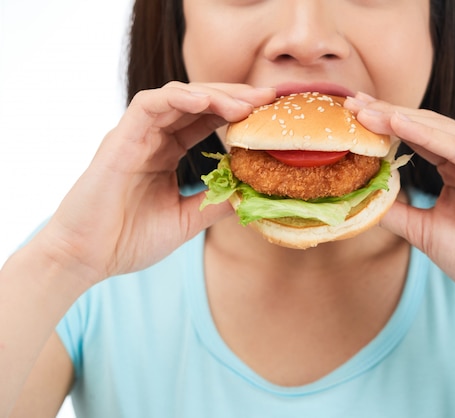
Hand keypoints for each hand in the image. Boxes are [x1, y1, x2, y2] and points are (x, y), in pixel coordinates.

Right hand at [39, 82, 275, 284]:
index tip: (270, 112)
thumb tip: (251, 191)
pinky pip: (148, 106)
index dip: (238, 112)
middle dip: (234, 96)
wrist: (86, 259)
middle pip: (197, 102)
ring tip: (246, 103)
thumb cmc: (128, 240)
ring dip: (214, 95)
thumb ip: (216, 202)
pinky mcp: (119, 140)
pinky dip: (177, 99)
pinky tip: (206, 102)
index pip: (206, 120)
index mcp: (167, 153)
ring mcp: (135, 136)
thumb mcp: (186, 219)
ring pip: (177, 97)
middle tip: (268, 96)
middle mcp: (152, 138)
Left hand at [345, 93, 454, 306]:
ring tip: (366, 111)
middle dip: (386, 113)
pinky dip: (427, 135)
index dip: (384, 124)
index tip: (351, 116)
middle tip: (350, 103)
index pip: (416, 136)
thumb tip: (362, 198)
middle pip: (424, 125)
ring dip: (400, 118)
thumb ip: (396, 210)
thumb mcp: (424, 230)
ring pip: (438, 130)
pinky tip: (398, 124)